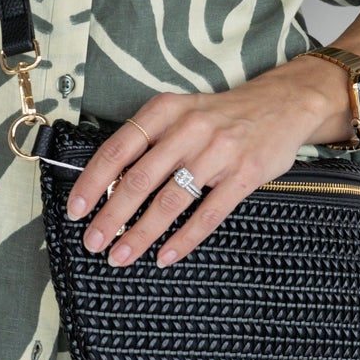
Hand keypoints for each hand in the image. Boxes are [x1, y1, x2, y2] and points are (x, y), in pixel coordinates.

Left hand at [63, 63, 344, 270]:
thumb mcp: (182, 112)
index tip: (76, 210)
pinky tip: (165, 255)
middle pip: (139, 179)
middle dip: (111, 216)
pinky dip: (183, 238)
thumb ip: (150, 141)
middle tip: (94, 243)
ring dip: (141, 233)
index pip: (118, 149)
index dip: (93, 182)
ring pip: (170, 200)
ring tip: (121, 256)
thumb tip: (108, 185)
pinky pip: (208, 214)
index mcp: (166, 110)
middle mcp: (189, 128)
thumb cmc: (222, 115)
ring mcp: (219, 152)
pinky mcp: (245, 174)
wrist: (283, 104)